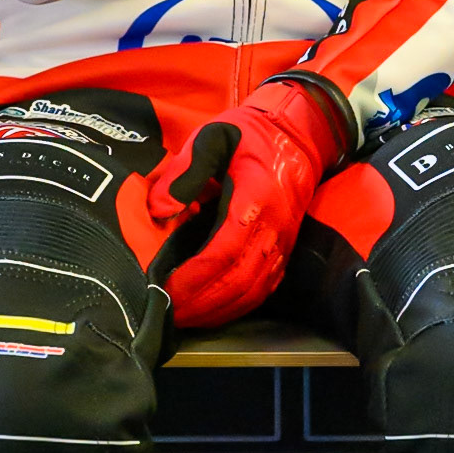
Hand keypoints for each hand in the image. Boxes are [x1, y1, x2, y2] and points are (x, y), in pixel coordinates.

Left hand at [147, 79, 350, 327]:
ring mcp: (282, 244)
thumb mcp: (212, 137)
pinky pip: (263, 289)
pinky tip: (213, 311)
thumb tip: (157, 210)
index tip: (166, 289)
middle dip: (201, 303)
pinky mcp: (285, 251)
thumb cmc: (248, 135)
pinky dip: (237, 306)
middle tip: (168, 312)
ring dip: (217, 311)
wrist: (296, 135)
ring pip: (252, 292)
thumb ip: (184, 172)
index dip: (195, 277)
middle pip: (238, 281)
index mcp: (254, 200)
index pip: (224, 252)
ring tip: (185, 317)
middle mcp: (273, 229)